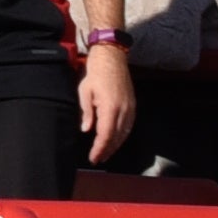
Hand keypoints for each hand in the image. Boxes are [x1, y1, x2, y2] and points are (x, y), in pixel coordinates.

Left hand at [79, 46, 137, 161]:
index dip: (99, 149)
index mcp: (110, 107)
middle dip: (107, 150)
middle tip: (97, 158)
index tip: (93, 157)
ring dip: (115, 145)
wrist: (112, 58)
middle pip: (116, 137)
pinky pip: (129, 126)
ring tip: (106, 153)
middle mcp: (123, 110)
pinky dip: (122, 136)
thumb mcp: (85, 91)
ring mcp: (130, 108)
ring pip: (124, 133)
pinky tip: (116, 140)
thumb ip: (87, 112)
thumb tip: (86, 130)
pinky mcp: (133, 105)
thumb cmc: (96, 74)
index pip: (105, 135)